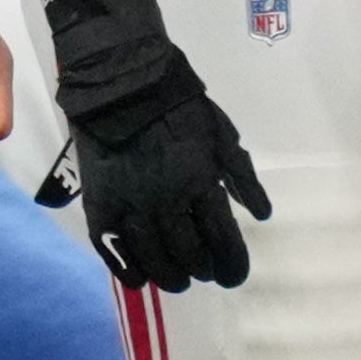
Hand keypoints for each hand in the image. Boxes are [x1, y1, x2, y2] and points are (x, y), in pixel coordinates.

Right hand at [34, 0, 269, 289]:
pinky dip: (130, 272)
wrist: (120, 81)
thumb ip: (242, 175)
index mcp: (200, 183)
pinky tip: (141, 277)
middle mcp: (166, 203)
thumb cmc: (177, 103)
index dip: (233, 265)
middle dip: (203, 269)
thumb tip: (261, 215)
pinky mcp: (100, 208)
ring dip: (171, 276)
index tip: (235, 274)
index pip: (224, 242)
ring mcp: (130, 208)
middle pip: (190, 256)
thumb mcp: (220, 132)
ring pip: (155, 261)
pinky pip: (115, 254)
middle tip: (206, 269)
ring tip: (179, 277)